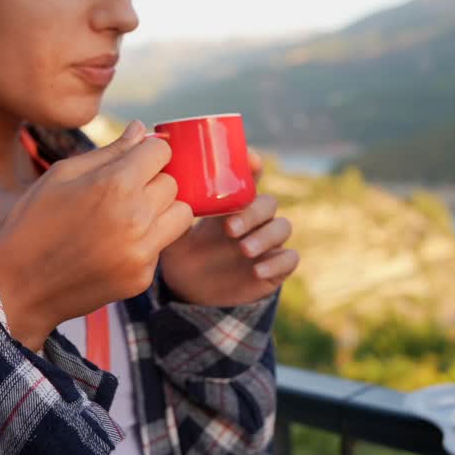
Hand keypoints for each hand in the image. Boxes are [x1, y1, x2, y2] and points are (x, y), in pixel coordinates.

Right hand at [0, 121, 193, 350]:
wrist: (18, 288)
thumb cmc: (33, 224)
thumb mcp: (61, 176)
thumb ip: (109, 152)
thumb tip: (142, 129)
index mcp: (115, 184)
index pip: (161, 151)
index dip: (148, 152)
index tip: (134, 161)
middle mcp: (136, 217)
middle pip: (173, 183)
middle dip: (154, 181)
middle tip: (124, 192)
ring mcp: (142, 250)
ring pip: (181, 215)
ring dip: (162, 210)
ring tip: (131, 216)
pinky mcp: (142, 277)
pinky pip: (162, 247)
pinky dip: (146, 242)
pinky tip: (115, 245)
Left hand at [159, 150, 298, 306]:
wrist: (192, 292)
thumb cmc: (184, 254)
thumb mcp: (175, 237)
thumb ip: (173, 218)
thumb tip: (165, 195)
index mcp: (232, 204)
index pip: (250, 177)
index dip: (254, 165)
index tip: (252, 162)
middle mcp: (254, 219)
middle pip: (268, 203)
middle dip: (252, 213)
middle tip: (230, 228)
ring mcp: (268, 242)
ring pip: (282, 227)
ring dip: (265, 236)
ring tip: (244, 249)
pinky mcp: (276, 267)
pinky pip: (289, 259)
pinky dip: (277, 263)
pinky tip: (257, 270)